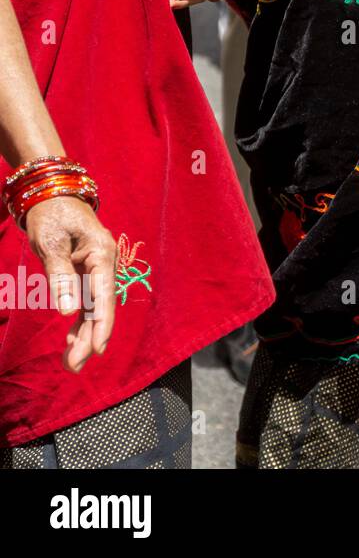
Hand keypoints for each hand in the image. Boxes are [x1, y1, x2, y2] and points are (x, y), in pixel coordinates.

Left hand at [23, 196, 117, 372]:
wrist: (51, 194)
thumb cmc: (52, 215)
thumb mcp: (51, 244)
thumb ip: (61, 278)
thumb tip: (67, 313)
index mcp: (102, 255)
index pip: (104, 297)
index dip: (101, 326)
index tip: (95, 351)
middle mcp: (103, 265)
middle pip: (100, 307)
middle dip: (89, 338)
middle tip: (74, 367)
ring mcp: (95, 270)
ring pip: (93, 308)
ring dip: (83, 335)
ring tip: (72, 364)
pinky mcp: (84, 272)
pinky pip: (84, 301)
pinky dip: (78, 321)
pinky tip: (72, 343)